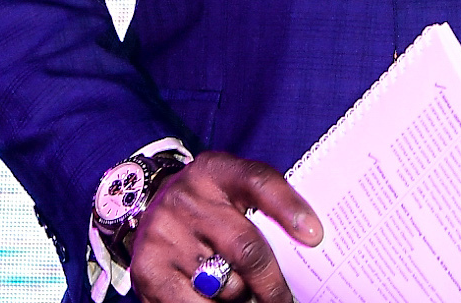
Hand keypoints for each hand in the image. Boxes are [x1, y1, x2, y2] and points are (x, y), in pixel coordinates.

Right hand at [130, 153, 319, 302]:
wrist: (145, 207)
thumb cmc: (206, 203)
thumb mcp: (231, 189)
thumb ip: (262, 208)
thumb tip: (305, 245)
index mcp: (216, 171)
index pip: (258, 182)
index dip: (289, 208)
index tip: (315, 236)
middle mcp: (188, 198)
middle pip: (245, 247)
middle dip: (272, 283)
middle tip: (284, 300)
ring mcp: (164, 234)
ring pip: (224, 284)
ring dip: (243, 298)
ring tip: (248, 297)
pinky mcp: (148, 269)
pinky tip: (219, 302)